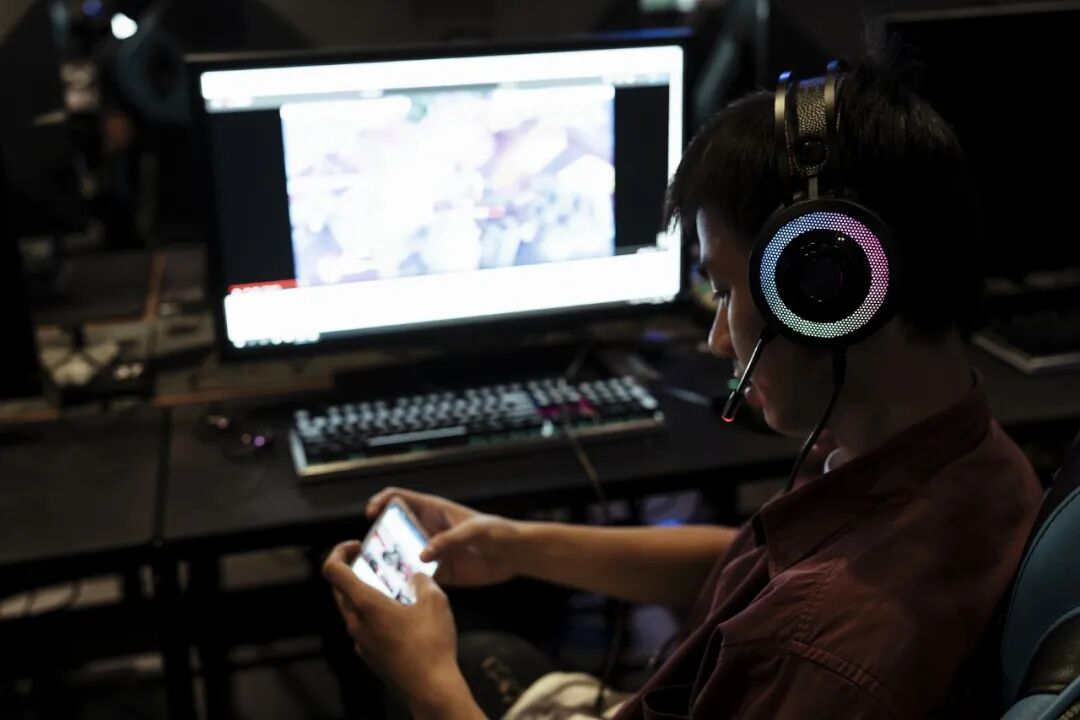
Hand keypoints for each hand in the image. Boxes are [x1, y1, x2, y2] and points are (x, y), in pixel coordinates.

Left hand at [322, 541, 471, 713]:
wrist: (430, 688)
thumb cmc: (431, 644)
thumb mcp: (435, 601)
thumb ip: (422, 581)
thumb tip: (416, 577)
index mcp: (365, 604)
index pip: (332, 570)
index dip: (338, 552)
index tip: (357, 546)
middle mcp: (355, 623)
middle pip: (339, 590)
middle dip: (352, 571)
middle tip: (374, 563)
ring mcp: (360, 642)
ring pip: (352, 610)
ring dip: (365, 595)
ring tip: (393, 590)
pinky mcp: (369, 656)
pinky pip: (363, 628)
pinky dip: (373, 615)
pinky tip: (400, 617)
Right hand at [367, 488, 522, 586]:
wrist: (514, 555)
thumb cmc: (498, 532)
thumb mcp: (475, 531)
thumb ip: (450, 540)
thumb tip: (423, 555)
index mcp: (433, 510)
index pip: (398, 498)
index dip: (381, 501)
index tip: (372, 514)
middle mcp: (426, 530)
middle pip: (392, 530)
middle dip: (378, 539)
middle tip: (370, 553)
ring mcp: (430, 552)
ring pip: (400, 556)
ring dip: (389, 564)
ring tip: (378, 576)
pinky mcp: (438, 573)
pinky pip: (415, 578)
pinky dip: (406, 583)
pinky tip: (398, 592)